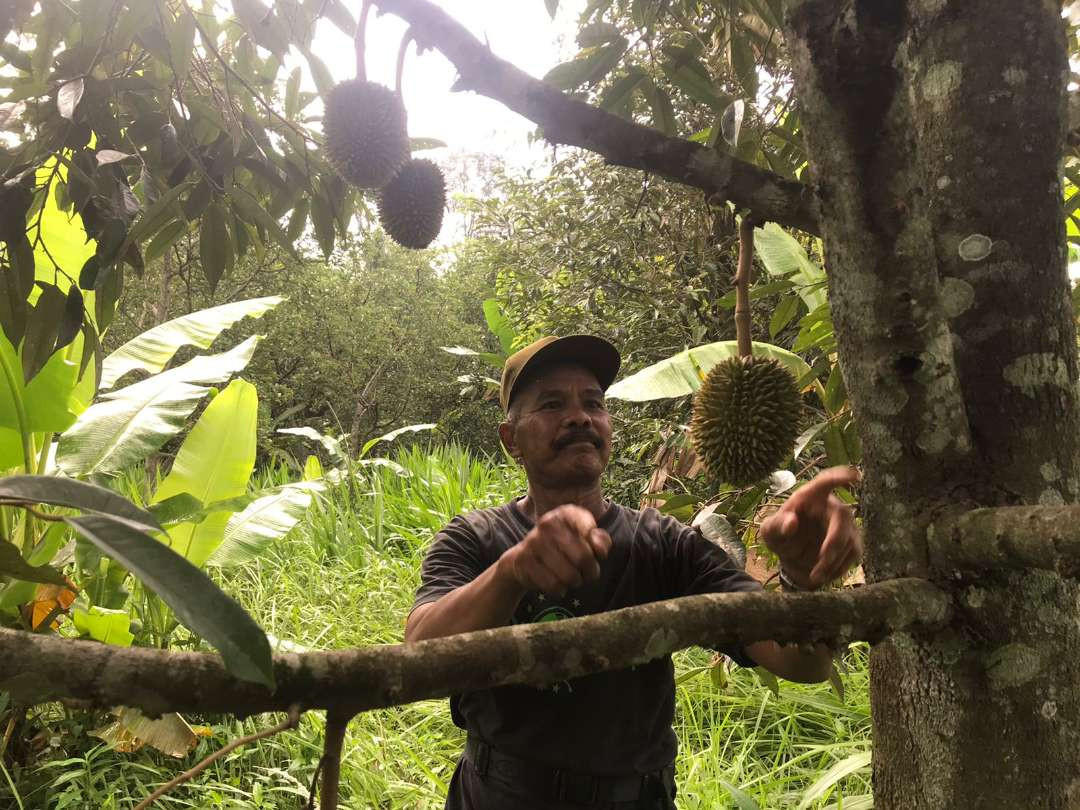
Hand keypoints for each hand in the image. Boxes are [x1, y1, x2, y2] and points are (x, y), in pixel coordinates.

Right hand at [498, 504, 611, 596]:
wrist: (525, 556)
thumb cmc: (565, 546)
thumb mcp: (585, 538)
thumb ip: (600, 540)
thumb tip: (599, 549)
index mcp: (565, 513)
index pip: (590, 531)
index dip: (598, 549)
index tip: (594, 552)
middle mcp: (547, 523)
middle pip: (583, 557)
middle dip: (590, 571)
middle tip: (588, 574)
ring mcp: (533, 542)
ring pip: (569, 575)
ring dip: (575, 582)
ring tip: (572, 578)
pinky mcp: (523, 561)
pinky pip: (552, 585)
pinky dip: (560, 589)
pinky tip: (558, 584)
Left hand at [759, 467, 861, 588]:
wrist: (790, 557)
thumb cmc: (779, 534)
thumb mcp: (770, 531)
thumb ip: (777, 525)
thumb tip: (791, 522)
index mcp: (809, 496)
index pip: (825, 482)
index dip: (839, 477)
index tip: (854, 475)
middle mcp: (830, 507)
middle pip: (844, 516)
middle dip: (835, 540)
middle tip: (822, 561)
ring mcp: (844, 525)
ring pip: (850, 540)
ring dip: (835, 561)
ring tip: (815, 576)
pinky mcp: (851, 542)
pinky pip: (853, 554)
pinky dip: (839, 568)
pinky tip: (824, 575)